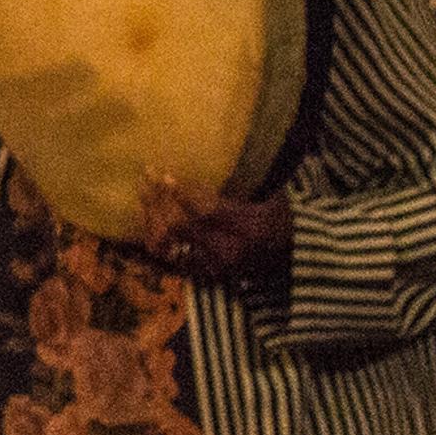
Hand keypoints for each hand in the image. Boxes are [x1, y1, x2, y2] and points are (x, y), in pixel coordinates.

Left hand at [138, 174, 294, 286]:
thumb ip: (242, 187)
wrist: (292, 261)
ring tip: (143, 193)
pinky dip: (155, 237)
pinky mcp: (204, 275)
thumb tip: (213, 160)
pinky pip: (169, 257)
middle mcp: (228, 251)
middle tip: (146, 176)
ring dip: (151, 217)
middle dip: (159, 200)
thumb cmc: (282, 223)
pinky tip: (147, 217)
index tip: (163, 175)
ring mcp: (213, 267)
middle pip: (182, 227)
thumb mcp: (271, 201)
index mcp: (249, 229)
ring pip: (169, 243)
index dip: (181, 194)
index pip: (206, 211)